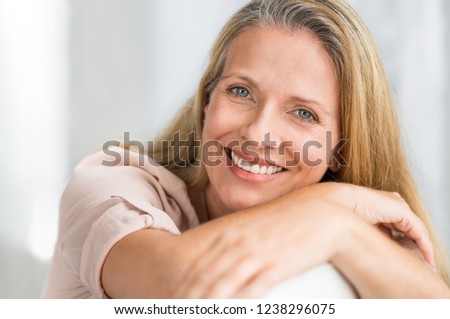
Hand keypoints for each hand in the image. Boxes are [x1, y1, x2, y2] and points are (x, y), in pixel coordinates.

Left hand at [175, 199, 355, 297]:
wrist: (320, 218)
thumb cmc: (285, 224)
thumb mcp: (253, 228)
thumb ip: (233, 241)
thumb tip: (216, 257)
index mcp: (228, 234)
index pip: (197, 264)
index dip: (182, 285)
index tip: (169, 299)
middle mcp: (236, 243)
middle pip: (204, 277)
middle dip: (187, 298)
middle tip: (173, 310)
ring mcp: (255, 254)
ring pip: (222, 285)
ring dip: (206, 304)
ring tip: (191, 314)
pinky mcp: (274, 267)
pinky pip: (250, 290)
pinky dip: (237, 305)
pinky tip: (229, 313)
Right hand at [325, 183, 434, 268]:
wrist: (337, 202)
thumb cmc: (341, 213)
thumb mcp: (362, 227)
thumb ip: (375, 234)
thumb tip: (384, 248)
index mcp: (380, 204)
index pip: (399, 225)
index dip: (406, 241)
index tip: (410, 256)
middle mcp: (391, 203)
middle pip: (410, 226)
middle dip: (416, 244)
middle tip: (422, 261)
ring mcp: (397, 205)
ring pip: (416, 229)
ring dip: (423, 246)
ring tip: (427, 262)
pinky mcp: (402, 211)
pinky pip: (418, 230)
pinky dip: (424, 244)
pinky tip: (427, 257)